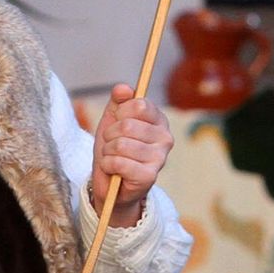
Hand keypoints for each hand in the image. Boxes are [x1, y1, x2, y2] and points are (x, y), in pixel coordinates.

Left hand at [89, 83, 172, 227]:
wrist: (111, 183)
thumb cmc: (114, 148)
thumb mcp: (112, 120)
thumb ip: (118, 101)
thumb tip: (124, 88)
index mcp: (159, 120)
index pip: (140, 105)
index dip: (120, 113)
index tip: (118, 123)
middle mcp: (165, 138)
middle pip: (127, 125)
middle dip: (110, 135)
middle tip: (112, 145)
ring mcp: (160, 158)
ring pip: (121, 145)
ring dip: (108, 152)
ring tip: (113, 158)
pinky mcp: (149, 177)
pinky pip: (118, 162)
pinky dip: (108, 165)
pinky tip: (113, 170)